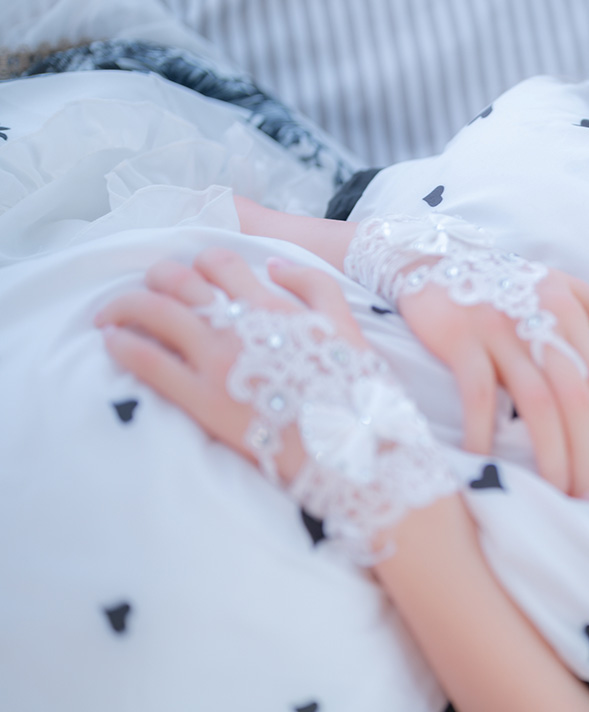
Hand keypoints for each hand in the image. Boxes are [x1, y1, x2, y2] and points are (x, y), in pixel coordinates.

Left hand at [94, 248, 370, 483]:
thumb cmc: (354, 391)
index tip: (192, 277)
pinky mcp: (202, 400)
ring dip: (124, 306)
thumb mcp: (347, 326)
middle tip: (145, 291)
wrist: (352, 448)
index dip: (199, 263)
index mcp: (273, 305)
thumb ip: (313, 285)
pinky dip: (123, 346)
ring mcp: (217, 361)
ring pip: (153, 313)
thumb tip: (274, 263)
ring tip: (111, 315)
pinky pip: (148, 362)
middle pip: (176, 281)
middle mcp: (239, 325)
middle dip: (153, 278)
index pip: (219, 262)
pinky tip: (112, 344)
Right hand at [397, 267, 588, 499]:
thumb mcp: (572, 288)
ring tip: (556, 495)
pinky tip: (484, 464)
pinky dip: (482, 432)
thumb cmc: (509, 281)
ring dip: (550, 454)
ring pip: (536, 401)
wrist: (427, 254)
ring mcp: (499, 329)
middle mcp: (541, 321)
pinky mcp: (458, 336)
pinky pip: (475, 393)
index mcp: (572, 314)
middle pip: (578, 399)